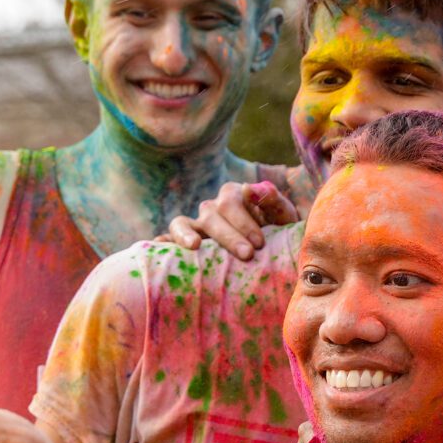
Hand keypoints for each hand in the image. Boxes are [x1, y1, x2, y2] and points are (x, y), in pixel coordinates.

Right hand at [165, 179, 299, 259]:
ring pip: (182, 223)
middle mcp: (212, 207)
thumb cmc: (278, 231)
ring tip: (193, 246)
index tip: (259, 243)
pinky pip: (168, 240)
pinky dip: (163, 242)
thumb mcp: (283, 215)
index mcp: (233, 195)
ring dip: (185, 234)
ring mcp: (197, 225)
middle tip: (247, 254)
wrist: (273, 252)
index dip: (244, 223)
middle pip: (211, 216)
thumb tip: (249, 187)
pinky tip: (158, 248)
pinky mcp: (187, 242)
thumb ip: (272, 199)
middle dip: (229, 236)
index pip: (230, 203)